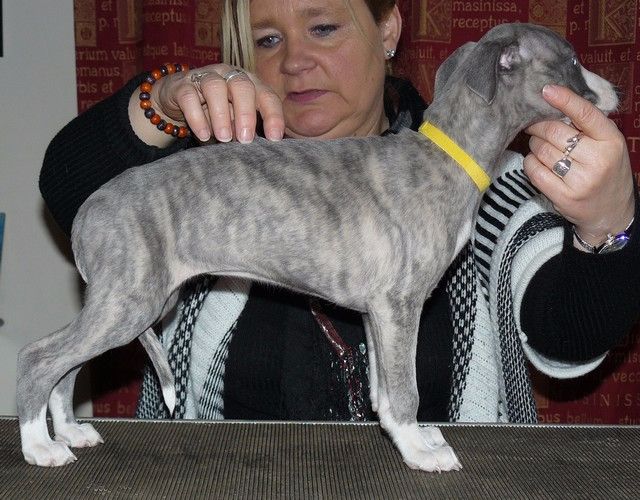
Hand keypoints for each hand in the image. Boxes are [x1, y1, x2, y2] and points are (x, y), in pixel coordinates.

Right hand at [148, 64, 284, 143]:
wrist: (177, 99)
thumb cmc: (215, 111)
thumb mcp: (235, 121)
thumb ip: (247, 129)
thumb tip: (261, 151)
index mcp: (249, 83)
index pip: (267, 95)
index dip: (273, 115)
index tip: (274, 138)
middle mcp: (229, 75)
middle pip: (242, 86)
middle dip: (246, 114)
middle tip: (245, 140)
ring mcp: (205, 77)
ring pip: (215, 88)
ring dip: (221, 115)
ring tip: (224, 138)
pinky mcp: (182, 85)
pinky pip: (189, 97)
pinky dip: (197, 117)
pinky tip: (203, 135)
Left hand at [523, 84, 634, 246]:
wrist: (612, 213)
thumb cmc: (605, 171)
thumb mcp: (608, 145)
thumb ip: (587, 127)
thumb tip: (553, 103)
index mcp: (611, 141)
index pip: (585, 114)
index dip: (564, 100)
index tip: (546, 89)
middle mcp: (598, 160)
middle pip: (554, 132)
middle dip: (539, 127)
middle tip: (535, 127)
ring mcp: (581, 180)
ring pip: (541, 150)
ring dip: (534, 145)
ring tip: (542, 148)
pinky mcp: (564, 197)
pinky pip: (534, 171)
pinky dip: (530, 163)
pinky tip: (537, 163)